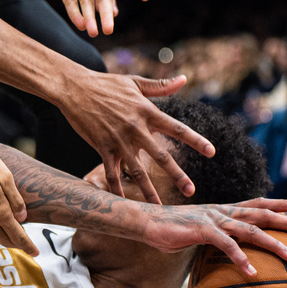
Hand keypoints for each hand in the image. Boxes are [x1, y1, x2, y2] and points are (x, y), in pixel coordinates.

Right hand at [59, 72, 213, 202]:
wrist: (75, 88)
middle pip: (161, 156)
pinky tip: (122, 203)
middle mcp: (136, 129)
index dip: (195, 140)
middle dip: (177, 175)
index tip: (211, 152)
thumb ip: (161, 86)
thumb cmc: (105, 83)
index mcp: (147, 112)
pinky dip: (116, 189)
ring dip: (148, 190)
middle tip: (190, 190)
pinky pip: (111, 173)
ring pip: (137, 171)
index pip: (177, 128)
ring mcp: (118, 140)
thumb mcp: (135, 82)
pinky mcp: (102, 147)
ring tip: (159, 208)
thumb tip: (184, 80)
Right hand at [140, 198, 286, 274]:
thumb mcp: (197, 234)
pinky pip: (227, 245)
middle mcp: (223, 211)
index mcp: (223, 210)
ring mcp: (214, 219)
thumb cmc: (169, 230)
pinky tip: (251, 272)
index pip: (258, 203)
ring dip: (274, 244)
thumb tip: (226, 255)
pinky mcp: (202, 230)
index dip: (280, 204)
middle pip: (263, 213)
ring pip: (251, 230)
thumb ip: (213, 240)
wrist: (146, 221)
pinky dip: (240, 258)